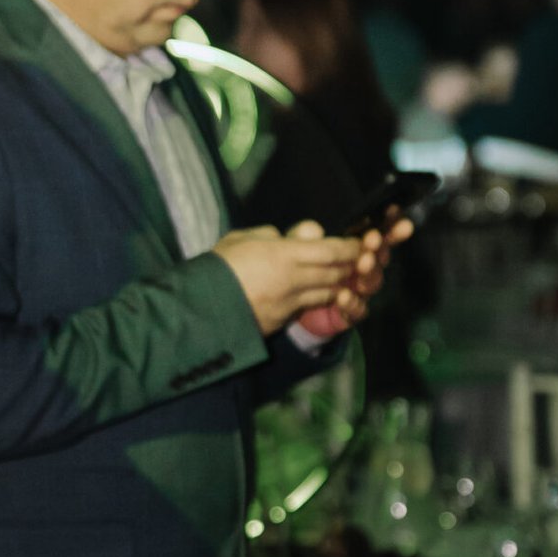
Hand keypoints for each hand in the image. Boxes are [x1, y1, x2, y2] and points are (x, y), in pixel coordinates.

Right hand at [215, 222, 366, 336]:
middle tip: (358, 260)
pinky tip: (318, 295)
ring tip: (343, 278)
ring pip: (326, 293)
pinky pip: (306, 308)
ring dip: (338, 285)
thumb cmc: (218, 266)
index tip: (358, 244)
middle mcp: (293, 281)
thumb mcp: (243, 238)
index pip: (331, 251)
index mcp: (284, 255)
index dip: (350, 248)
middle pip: (335, 273)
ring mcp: (289, 304)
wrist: (199, 306)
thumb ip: (271, 235)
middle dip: (349, 266)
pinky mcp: (281, 321)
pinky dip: (317, 300)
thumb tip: (291, 237)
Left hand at [294, 215, 414, 338]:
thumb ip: (303, 236)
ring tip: (363, 264)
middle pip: (380, 257)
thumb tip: (313, 230)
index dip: (390, 225)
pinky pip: (358, 310)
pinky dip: (352, 303)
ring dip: (370, 273)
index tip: (396, 214)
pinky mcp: (350, 313)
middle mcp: (362, 269)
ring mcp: (358, 291)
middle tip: (372, 240)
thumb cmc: (299, 268)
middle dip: (379, 247)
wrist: (288, 305)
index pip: (378, 234)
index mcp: (355, 248)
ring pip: (373, 282)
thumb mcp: (295, 247)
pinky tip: (343, 296)